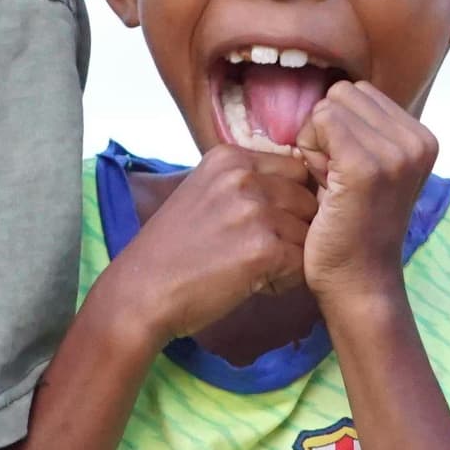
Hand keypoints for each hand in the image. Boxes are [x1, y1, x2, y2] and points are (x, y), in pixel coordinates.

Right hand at [100, 144, 315, 343]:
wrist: (141, 292)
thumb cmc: (170, 252)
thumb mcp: (202, 194)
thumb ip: (243, 183)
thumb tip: (295, 186)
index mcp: (228, 158)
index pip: (294, 169)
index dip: (290, 201)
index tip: (266, 225)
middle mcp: (243, 176)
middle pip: (306, 200)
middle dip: (294, 228)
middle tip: (261, 253)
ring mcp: (254, 211)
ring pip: (308, 234)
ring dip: (290, 257)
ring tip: (254, 271)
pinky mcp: (263, 249)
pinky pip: (301, 263)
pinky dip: (285, 281)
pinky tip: (256, 286)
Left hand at [292, 82, 437, 310]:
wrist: (359, 283)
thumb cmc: (353, 228)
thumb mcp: (372, 168)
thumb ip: (364, 131)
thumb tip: (333, 91)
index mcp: (423, 138)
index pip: (359, 92)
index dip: (340, 128)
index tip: (346, 172)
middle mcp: (418, 141)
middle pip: (344, 93)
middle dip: (327, 130)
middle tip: (335, 178)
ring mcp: (396, 153)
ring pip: (329, 105)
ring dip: (316, 141)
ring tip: (331, 183)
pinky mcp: (367, 166)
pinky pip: (320, 122)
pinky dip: (309, 151)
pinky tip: (323, 187)